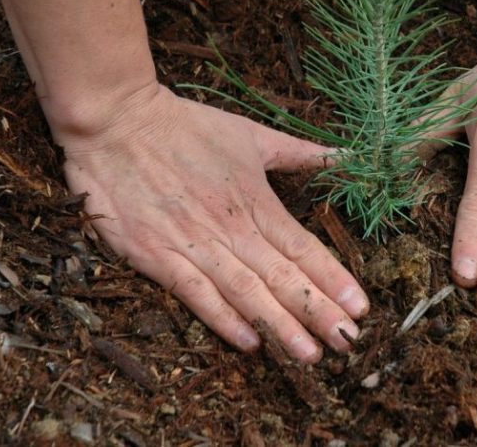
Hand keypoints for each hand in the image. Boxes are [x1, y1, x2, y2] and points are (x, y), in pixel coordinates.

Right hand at [57, 84, 368, 361]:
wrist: (116, 121)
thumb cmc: (186, 127)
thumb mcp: (251, 134)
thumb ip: (300, 153)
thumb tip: (346, 157)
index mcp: (256, 201)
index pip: (303, 247)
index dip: (333, 279)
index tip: (360, 308)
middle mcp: (231, 228)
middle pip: (282, 277)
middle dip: (318, 313)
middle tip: (348, 344)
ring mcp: (193, 243)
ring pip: (246, 292)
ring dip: (279, 326)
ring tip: (309, 355)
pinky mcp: (155, 255)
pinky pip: (195, 294)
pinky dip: (222, 319)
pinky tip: (249, 343)